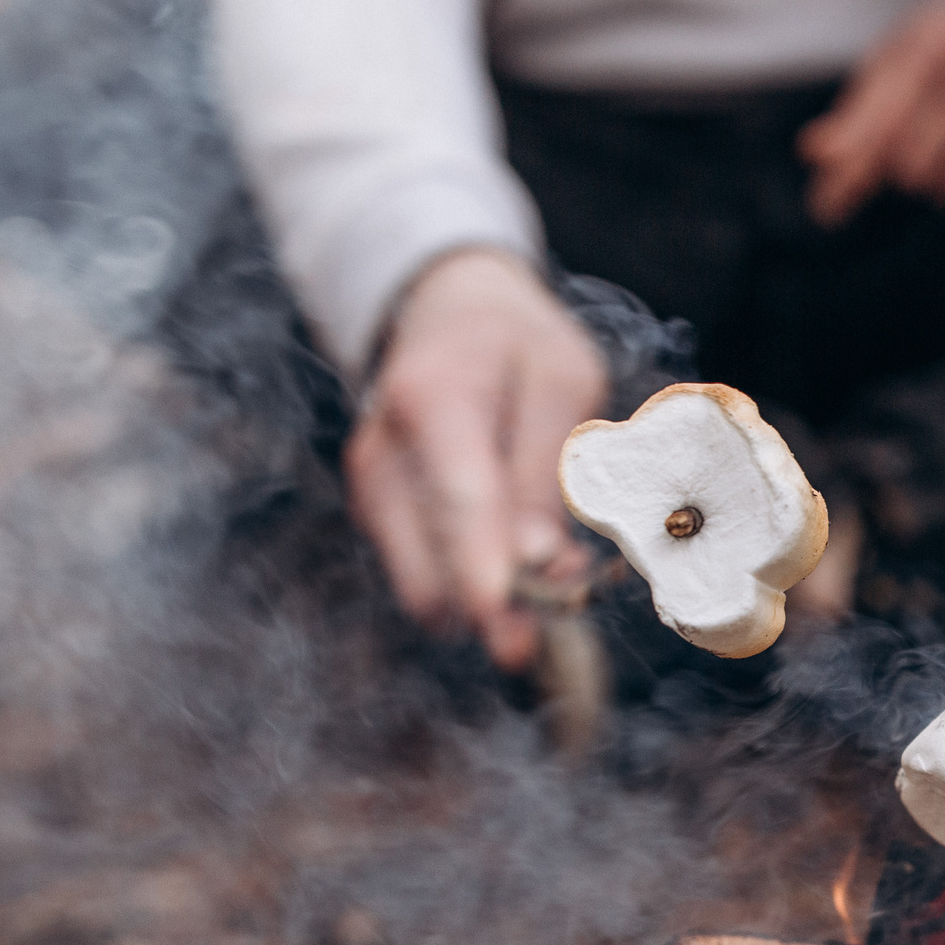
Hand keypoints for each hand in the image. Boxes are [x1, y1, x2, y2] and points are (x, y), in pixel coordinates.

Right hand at [345, 248, 607, 669]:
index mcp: (435, 398)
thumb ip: (545, 470)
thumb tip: (537, 562)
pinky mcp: (376, 514)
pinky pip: (423, 576)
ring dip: (490, 601)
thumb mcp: (561, 382)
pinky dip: (472, 586)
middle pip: (428, 565)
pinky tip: (521, 562)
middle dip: (500, 604)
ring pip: (422, 587)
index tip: (511, 634)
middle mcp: (384, 450)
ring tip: (558, 570)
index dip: (485, 577)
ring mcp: (371, 487)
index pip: (459, 503)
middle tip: (572, 595)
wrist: (447, 311)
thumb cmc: (518, 344)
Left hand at [796, 0, 944, 227]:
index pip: (885, 129)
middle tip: (896, 158)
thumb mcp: (893, 61)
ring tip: (939, 147)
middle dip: (895, 170)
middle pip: (916, 167)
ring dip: (933, 181)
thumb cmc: (941, 46)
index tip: (825, 210)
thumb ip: (855, 111)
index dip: (853, 172)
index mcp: (934, 49)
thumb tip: (812, 152)